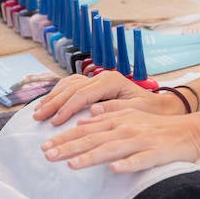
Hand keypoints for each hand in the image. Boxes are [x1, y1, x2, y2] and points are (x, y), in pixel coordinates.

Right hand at [32, 71, 172, 125]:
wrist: (161, 106)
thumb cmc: (150, 111)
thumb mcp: (137, 111)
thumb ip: (116, 109)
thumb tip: (93, 111)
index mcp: (112, 80)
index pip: (82, 94)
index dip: (66, 108)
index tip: (54, 123)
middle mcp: (103, 76)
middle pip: (72, 88)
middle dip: (54, 103)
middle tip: (38, 118)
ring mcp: (98, 78)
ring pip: (69, 84)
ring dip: (53, 98)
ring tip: (38, 112)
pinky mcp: (96, 84)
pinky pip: (72, 86)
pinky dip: (59, 94)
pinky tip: (49, 103)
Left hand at [41, 108, 199, 172]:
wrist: (191, 130)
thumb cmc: (160, 126)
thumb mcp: (133, 115)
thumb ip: (109, 113)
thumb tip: (86, 115)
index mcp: (120, 118)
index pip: (87, 128)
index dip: (66, 136)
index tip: (46, 145)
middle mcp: (128, 127)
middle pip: (94, 138)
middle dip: (69, 146)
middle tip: (47, 155)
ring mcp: (142, 140)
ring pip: (113, 148)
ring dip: (92, 156)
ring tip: (72, 164)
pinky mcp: (157, 152)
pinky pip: (141, 160)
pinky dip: (128, 164)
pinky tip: (115, 170)